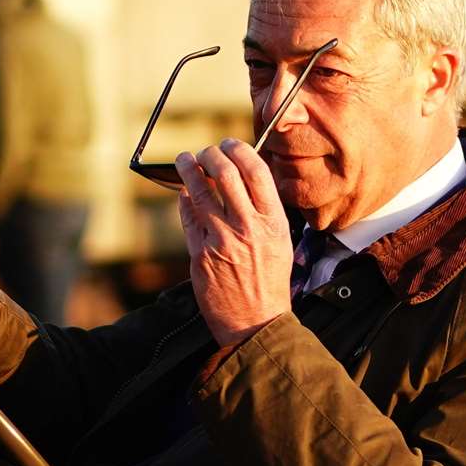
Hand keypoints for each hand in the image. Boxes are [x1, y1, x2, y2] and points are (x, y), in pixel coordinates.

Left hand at [176, 139, 292, 347]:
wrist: (256, 322)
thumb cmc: (269, 282)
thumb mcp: (280, 242)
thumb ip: (264, 211)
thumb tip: (246, 179)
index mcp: (273, 221)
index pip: (255, 171)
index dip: (239, 150)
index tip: (229, 144)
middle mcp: (248, 227)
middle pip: (225, 174)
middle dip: (211, 155)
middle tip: (205, 152)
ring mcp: (221, 240)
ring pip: (200, 192)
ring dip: (189, 170)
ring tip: (185, 161)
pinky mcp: (200, 254)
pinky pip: (188, 217)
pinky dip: (185, 200)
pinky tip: (184, 194)